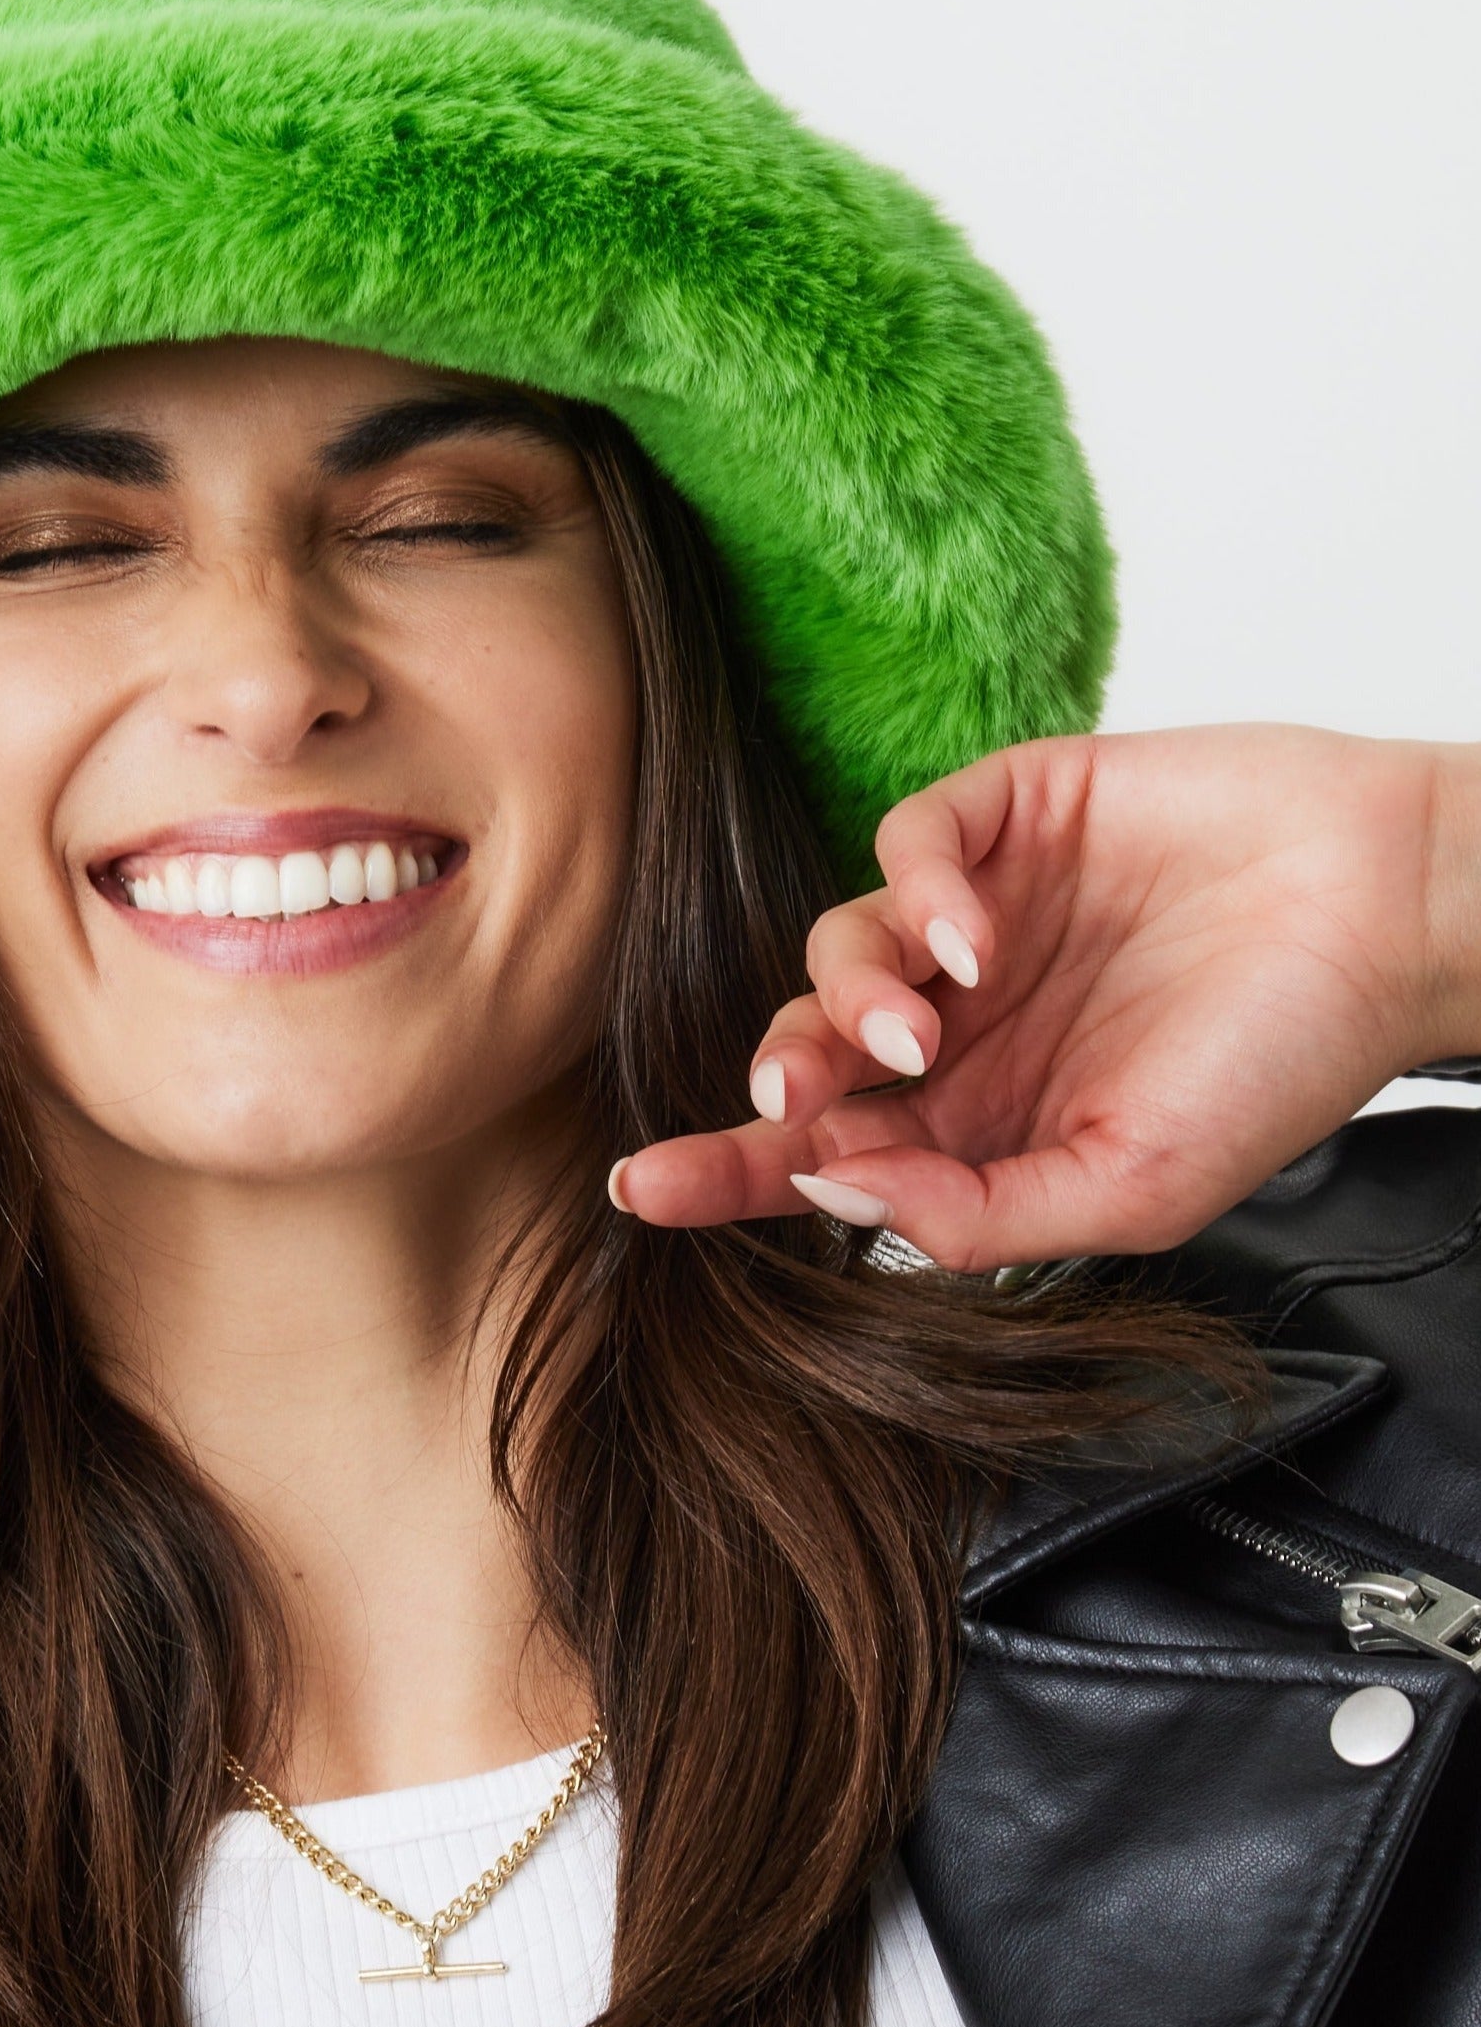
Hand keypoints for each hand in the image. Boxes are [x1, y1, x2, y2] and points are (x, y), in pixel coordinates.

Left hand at [610, 726, 1480, 1269]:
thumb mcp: (1128, 1186)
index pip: (821, 1152)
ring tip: (921, 1022)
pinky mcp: (1013, 816)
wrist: (1392, 916)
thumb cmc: (1282, 1063)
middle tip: (792, 1088)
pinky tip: (972, 938)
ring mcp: (983, 918)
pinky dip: (914, 893)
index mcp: (980, 1124)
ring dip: (848, 992)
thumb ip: (974, 1209)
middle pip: (807, 1050)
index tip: (634, 1187)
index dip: (724, 1170)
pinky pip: (908, 844)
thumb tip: (828, 1192)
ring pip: (837, 947)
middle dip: (779, 1073)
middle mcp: (965, 1025)